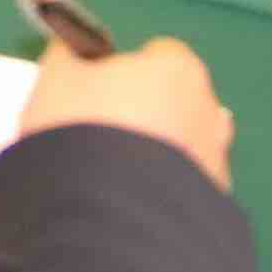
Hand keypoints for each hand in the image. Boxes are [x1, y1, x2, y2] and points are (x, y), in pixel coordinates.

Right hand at [13, 32, 234, 189]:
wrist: (106, 221)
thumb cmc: (81, 132)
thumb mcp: (55, 81)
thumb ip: (67, 57)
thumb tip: (70, 49)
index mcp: (177, 68)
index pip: (156, 55)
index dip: (123, 72)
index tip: (93, 96)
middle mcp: (208, 111)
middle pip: (175, 102)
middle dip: (145, 115)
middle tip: (98, 139)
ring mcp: (215, 162)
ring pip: (182, 150)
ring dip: (156, 158)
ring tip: (110, 180)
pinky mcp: (213, 208)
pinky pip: (183, 191)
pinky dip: (162, 195)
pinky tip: (128, 207)